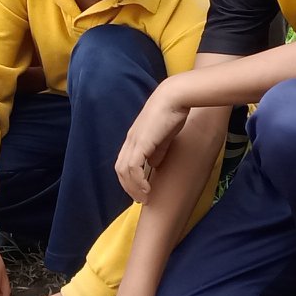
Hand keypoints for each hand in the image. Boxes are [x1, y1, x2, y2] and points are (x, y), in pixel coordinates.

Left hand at [116, 85, 189, 202]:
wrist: (175, 96)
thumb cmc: (172, 113)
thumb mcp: (164, 136)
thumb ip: (157, 151)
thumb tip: (152, 165)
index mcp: (135, 138)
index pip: (125, 163)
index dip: (130, 180)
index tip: (140, 191)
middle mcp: (131, 140)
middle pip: (120, 170)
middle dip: (129, 187)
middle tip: (141, 199)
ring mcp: (134, 140)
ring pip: (124, 170)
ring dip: (132, 187)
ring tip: (144, 198)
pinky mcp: (141, 141)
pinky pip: (133, 166)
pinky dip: (138, 180)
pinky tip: (147, 188)